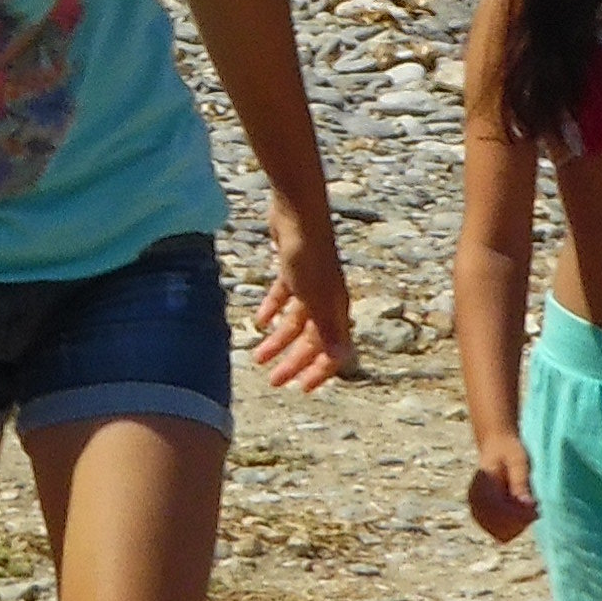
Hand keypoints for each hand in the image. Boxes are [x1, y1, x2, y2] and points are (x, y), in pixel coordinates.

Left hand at [252, 209, 354, 392]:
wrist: (297, 211)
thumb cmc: (309, 254)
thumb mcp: (316, 296)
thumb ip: (328, 328)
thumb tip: (344, 361)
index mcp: (336, 307)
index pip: (332, 348)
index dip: (319, 371)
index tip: (301, 389)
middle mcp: (326, 298)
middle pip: (311, 338)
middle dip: (293, 361)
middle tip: (273, 380)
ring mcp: (310, 283)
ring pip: (295, 320)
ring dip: (278, 339)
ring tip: (257, 356)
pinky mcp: (293, 268)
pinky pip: (283, 297)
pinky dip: (272, 310)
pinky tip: (258, 321)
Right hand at [466, 434, 538, 542]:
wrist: (497, 446)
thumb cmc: (509, 451)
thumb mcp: (518, 461)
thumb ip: (520, 482)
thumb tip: (527, 505)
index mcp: (480, 485)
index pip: (497, 513)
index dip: (518, 515)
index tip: (535, 506)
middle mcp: (475, 503)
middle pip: (500, 529)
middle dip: (521, 520)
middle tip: (535, 503)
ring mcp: (478, 513)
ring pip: (502, 535)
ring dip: (520, 524)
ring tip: (530, 504)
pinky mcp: (484, 519)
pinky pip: (503, 534)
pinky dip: (516, 526)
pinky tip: (524, 510)